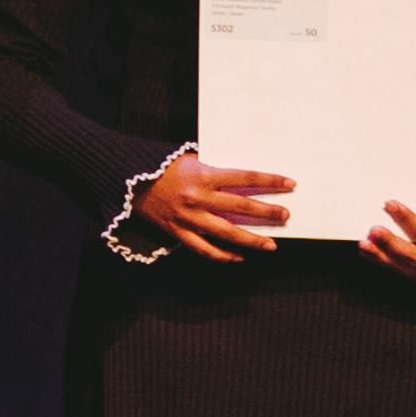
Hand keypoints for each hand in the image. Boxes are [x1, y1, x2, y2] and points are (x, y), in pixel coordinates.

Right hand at [134, 147, 289, 261]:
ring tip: (270, 244)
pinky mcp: (177, 231)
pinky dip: (222, 255)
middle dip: (268, 212)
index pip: (245, 178)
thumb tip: (239, 178)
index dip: (270, 181)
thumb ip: (212, 168)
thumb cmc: (159, 167)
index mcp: (203, 175)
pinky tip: (238, 257)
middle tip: (285, 216)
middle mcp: (198, 197)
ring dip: (252, 239)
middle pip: (242, 206)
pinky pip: (203, 248)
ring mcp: (188, 217)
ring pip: (227, 232)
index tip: (289, 184)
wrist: (126, 181)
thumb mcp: (188, 159)